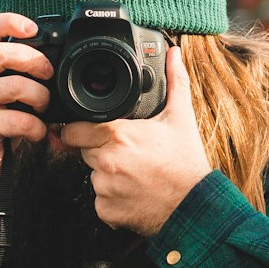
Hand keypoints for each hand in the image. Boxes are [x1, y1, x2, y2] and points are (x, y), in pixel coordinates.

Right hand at [0, 13, 51, 214]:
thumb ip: (14, 71)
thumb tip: (53, 59)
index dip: (7, 22)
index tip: (32, 29)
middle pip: (0, 54)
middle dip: (33, 61)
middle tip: (48, 74)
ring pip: (14, 86)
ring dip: (40, 97)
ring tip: (43, 108)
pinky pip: (17, 119)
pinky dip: (36, 127)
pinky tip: (37, 132)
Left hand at [58, 47, 211, 236]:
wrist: (195, 207)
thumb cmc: (186, 163)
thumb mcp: (180, 117)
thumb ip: (174, 82)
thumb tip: (174, 54)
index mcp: (118, 135)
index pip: (74, 130)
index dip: (80, 129)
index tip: (89, 130)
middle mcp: (107, 162)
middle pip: (85, 152)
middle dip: (99, 150)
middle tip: (128, 152)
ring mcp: (105, 189)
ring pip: (93, 177)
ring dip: (107, 175)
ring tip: (135, 173)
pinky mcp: (107, 212)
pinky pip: (100, 201)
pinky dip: (112, 199)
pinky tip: (133, 192)